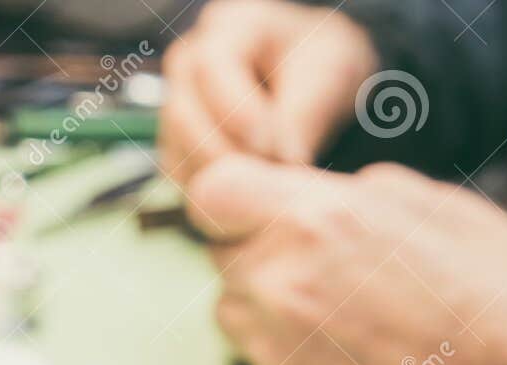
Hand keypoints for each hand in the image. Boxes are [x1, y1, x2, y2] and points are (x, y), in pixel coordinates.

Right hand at [160, 0, 378, 187]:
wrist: (316, 85)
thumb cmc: (323, 66)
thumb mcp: (329, 74)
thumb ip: (305, 114)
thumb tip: (286, 164)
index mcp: (231, 26)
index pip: (212, 65)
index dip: (237, 110)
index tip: (271, 146)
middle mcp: (190, 61)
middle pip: (182, 112)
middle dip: (225, 152)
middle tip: (269, 178)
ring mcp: (177, 104)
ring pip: (176, 150)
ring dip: (220, 178)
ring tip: (265, 189)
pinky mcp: (177, 145)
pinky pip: (182, 176)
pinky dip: (213, 194)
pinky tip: (249, 195)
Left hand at [187, 157, 506, 364]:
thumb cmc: (500, 293)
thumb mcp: (433, 203)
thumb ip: (353, 193)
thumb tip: (317, 193)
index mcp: (316, 219)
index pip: (213, 190)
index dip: (237, 191)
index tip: (265, 197)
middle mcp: (280, 280)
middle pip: (220, 247)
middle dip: (257, 240)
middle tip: (318, 252)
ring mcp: (275, 342)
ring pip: (232, 300)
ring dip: (265, 292)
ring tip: (337, 298)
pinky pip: (253, 347)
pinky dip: (280, 336)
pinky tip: (341, 336)